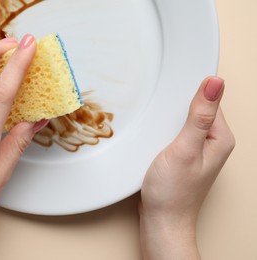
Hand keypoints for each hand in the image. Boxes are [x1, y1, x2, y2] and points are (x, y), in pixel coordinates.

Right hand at [139, 77, 234, 258]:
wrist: (161, 219)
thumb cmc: (173, 191)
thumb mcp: (185, 149)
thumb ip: (200, 116)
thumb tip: (215, 83)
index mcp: (219, 138)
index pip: (210, 100)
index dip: (190, 93)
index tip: (173, 89)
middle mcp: (211, 143)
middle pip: (195, 109)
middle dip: (176, 107)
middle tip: (160, 112)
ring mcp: (196, 150)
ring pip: (182, 121)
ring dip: (168, 119)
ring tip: (156, 123)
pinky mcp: (183, 155)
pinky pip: (175, 133)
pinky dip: (163, 129)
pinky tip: (155, 134)